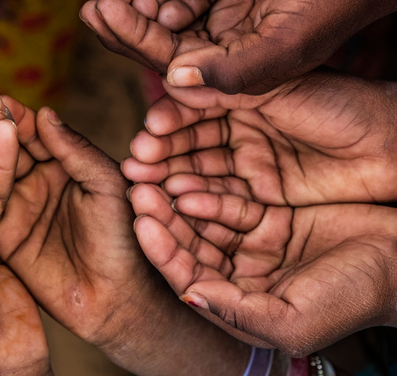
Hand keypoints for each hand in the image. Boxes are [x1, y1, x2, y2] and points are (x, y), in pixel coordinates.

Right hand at [0, 99, 245, 375]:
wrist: (121, 297)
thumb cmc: (125, 235)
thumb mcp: (106, 184)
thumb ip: (75, 150)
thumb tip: (44, 112)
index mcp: (61, 162)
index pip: (32, 130)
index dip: (16, 112)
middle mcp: (35, 179)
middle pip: (8, 145)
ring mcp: (17, 206)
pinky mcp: (3, 235)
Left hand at [81, 0, 396, 93]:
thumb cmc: (336, 0)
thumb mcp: (287, 42)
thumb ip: (234, 71)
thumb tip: (173, 81)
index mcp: (231, 73)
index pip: (168, 61)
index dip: (130, 37)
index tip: (96, 9)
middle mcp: (222, 50)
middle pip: (159, 40)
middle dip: (123, 22)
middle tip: (88, 0)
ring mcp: (223, 19)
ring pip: (167, 12)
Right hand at [122, 69, 396, 206]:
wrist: (388, 147)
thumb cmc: (337, 104)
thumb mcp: (274, 88)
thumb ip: (223, 83)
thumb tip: (173, 74)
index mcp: (238, 94)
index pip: (191, 106)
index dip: (168, 118)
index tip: (147, 128)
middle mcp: (238, 126)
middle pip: (189, 140)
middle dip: (160, 151)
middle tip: (136, 162)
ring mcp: (249, 160)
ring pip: (201, 169)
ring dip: (171, 176)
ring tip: (146, 184)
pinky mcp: (262, 194)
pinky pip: (224, 196)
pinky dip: (200, 198)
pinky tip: (180, 199)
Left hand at [130, 185, 396, 354]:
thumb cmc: (353, 295)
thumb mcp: (294, 316)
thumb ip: (239, 310)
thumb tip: (189, 296)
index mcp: (240, 303)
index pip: (188, 277)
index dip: (163, 251)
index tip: (143, 222)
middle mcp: (239, 273)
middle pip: (189, 242)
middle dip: (161, 217)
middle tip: (137, 188)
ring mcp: (251, 241)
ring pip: (202, 218)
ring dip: (176, 198)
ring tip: (152, 174)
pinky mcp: (265, 213)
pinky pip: (228, 199)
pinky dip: (207, 188)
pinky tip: (187, 174)